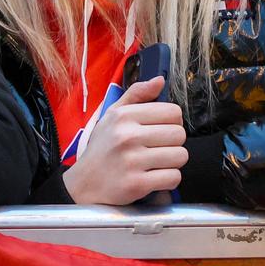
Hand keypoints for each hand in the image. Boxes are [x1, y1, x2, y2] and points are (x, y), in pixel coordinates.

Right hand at [61, 77, 187, 205]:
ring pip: (180, 156)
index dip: (171, 121)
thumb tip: (160, 80)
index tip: (160, 129)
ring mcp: (132, 161)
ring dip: (172, 161)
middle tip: (158, 148)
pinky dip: (168, 179)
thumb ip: (136, 94)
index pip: (173, 112)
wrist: (84, 183)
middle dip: (173, 142)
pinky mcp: (137, 184)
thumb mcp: (112, 115)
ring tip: (156, 162)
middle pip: (179, 134)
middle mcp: (128, 136)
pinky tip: (154, 176)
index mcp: (124, 115)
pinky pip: (173, 177)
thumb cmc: (102, 147)